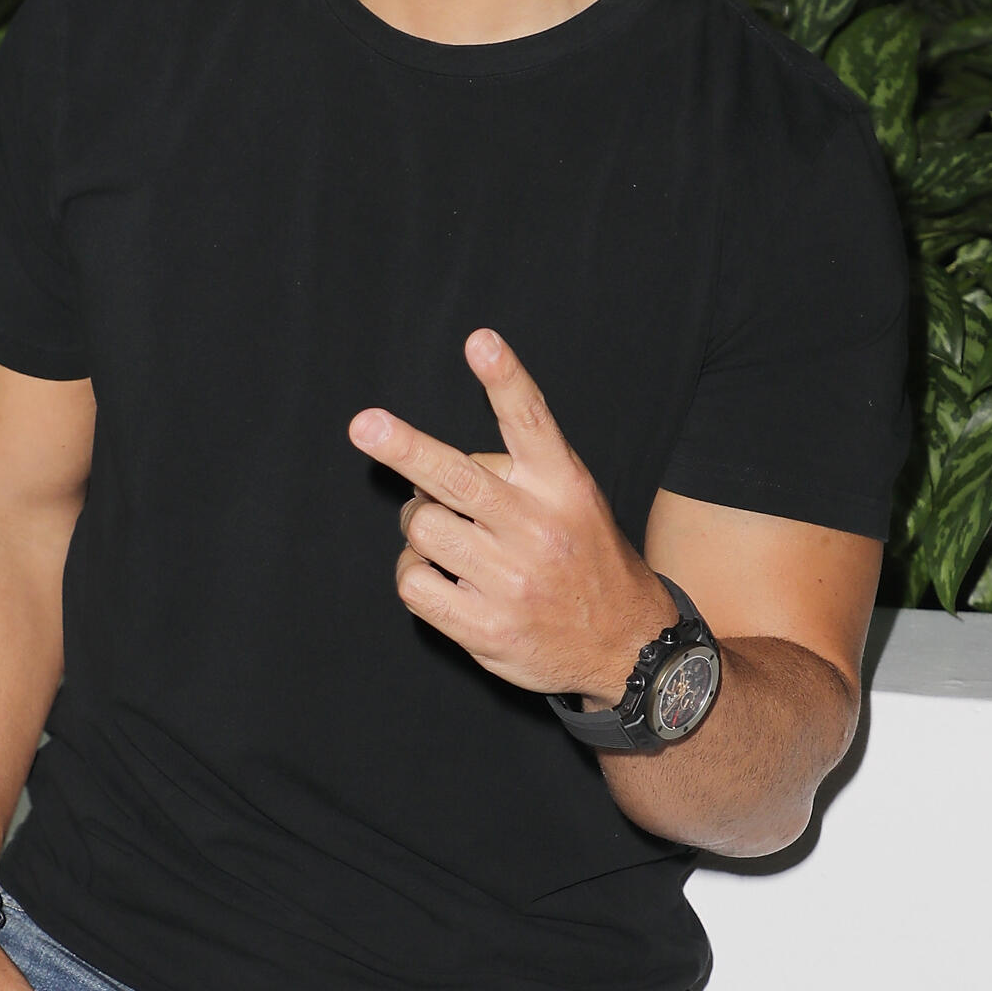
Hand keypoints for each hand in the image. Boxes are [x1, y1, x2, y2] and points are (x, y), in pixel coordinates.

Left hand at [348, 328, 673, 702]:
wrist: (626, 649)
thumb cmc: (585, 560)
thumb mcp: (575, 503)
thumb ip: (515, 473)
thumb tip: (428, 464)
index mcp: (563, 487)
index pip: (531, 421)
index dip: (504, 379)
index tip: (480, 341)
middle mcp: (537, 528)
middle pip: (456, 478)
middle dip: (405, 449)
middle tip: (364, 426)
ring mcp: (509, 580)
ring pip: (422, 528)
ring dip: (417, 525)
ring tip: (443, 535)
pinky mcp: (484, 626)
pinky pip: (413, 583)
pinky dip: (413, 574)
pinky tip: (441, 578)